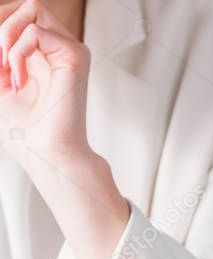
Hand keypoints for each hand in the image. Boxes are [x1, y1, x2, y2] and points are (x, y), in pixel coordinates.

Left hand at [0, 0, 88, 168]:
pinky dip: (18, 52)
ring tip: (5, 67)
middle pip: (23, 6)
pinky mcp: (75, 57)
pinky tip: (20, 80)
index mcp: (40, 55)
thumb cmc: (25, 134)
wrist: (47, 158)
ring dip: (6, 35)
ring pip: (31, 8)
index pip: (15, 16)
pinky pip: (35, 31)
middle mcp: (57, 50)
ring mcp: (68, 51)